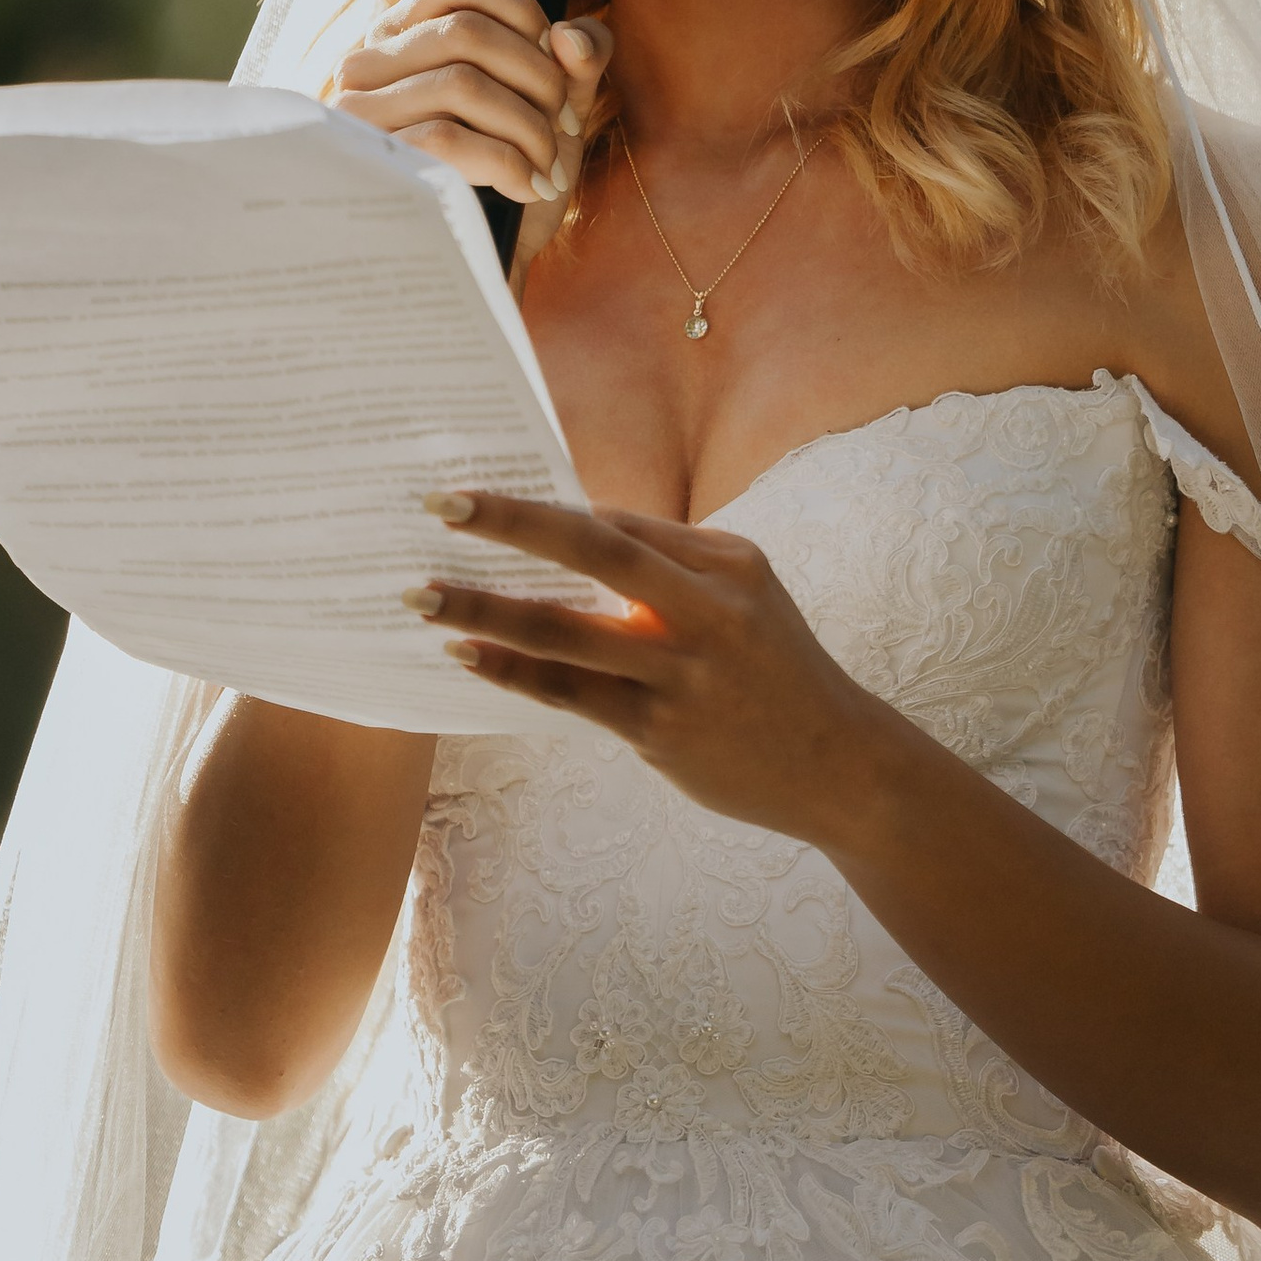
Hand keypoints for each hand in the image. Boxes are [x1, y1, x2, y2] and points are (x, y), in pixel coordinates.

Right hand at [330, 0, 609, 262]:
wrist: (473, 273)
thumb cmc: (509, 186)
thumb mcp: (553, 113)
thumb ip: (576, 61)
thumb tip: (571, 37)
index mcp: (401, 39)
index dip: (520, 11)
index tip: (556, 62)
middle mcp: (366, 67)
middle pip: (467, 32)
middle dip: (538, 77)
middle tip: (565, 125)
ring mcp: (360, 117)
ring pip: (460, 82)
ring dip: (528, 125)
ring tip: (547, 165)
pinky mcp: (371, 165)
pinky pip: (448, 138)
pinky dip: (508, 162)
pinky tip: (528, 188)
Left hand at [405, 492, 892, 837]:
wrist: (839, 765)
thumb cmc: (773, 673)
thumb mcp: (742, 602)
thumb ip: (669, 572)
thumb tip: (568, 536)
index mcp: (728, 562)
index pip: (619, 522)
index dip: (545, 507)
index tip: (479, 494)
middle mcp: (708, 609)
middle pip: (592, 549)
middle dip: (511, 521)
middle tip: (440, 503)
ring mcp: (684, 672)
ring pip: (564, 630)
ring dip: (484, 607)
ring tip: (421, 595)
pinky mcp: (661, 730)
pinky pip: (569, 694)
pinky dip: (512, 671)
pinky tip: (467, 653)